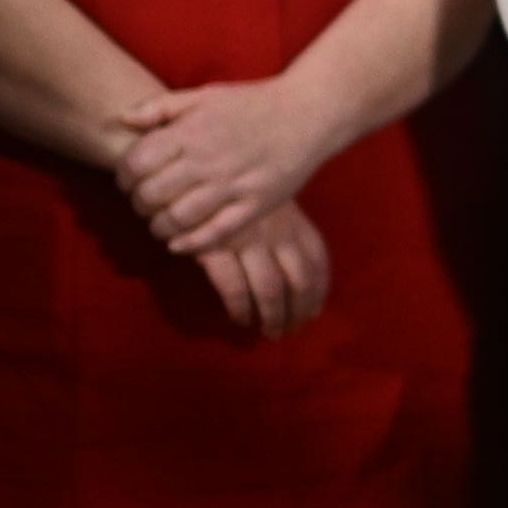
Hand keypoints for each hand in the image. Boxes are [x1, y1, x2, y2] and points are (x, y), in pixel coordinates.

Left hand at [108, 74, 332, 257]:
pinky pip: (216, 233)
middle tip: (143, 204)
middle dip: (138, 204)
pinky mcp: (256, 204)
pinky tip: (180, 243)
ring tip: (160, 224)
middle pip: (152, 194)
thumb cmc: (253, 102)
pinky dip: (191, 243)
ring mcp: (232, 185)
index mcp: (190, 132)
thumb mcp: (203, 95)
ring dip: (160, 226)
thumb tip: (122, 118)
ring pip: (179, 218)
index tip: (128, 181)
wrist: (308, 113)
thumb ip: (159, 107)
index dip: (123, 176)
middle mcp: (207, 160)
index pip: (136, 163)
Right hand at [193, 200, 330, 338]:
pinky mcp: (217, 248)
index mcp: (292, 221)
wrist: (188, 175)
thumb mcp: (266, 206)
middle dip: (298, 311)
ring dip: (273, 317)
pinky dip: (241, 308)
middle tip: (291, 331)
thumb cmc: (229, 193)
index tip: (313, 312)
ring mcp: (248, 240)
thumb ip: (283, 233)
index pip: (317, 261)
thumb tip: (298, 278)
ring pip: (271, 290)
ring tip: (270, 333)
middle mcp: (277, 232)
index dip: (319, 292)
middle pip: (300, 281)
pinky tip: (241, 319)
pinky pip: (235, 288)